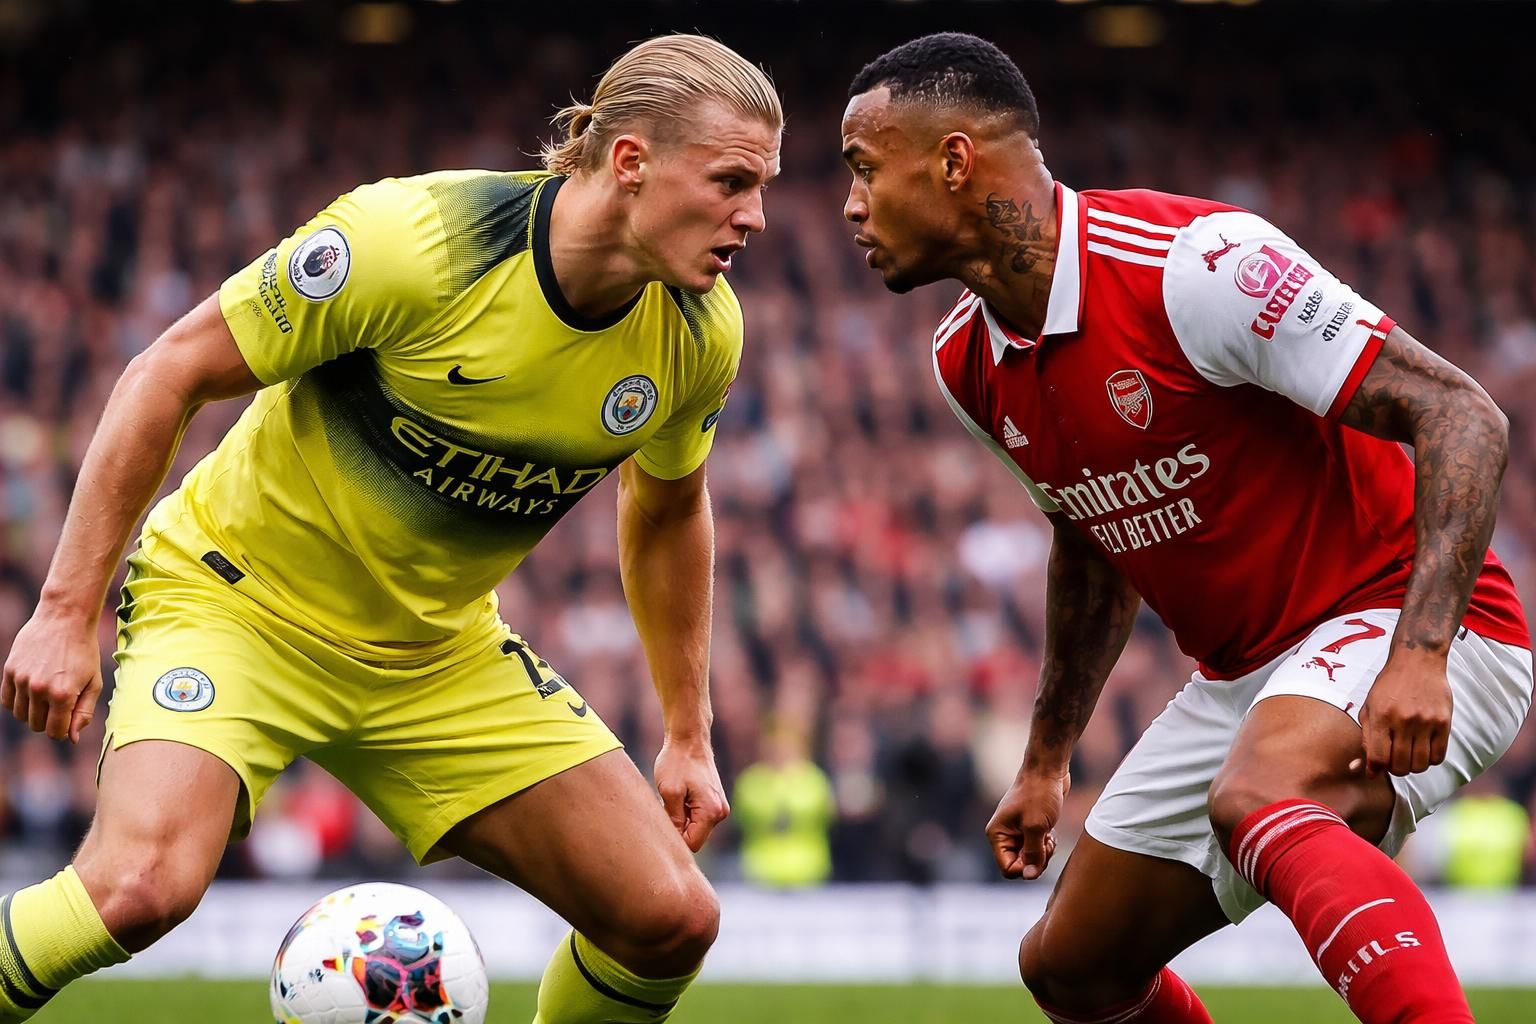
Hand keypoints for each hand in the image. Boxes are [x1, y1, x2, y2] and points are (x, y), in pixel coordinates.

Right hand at [2, 608, 103, 742]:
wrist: (66, 618)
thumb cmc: (84, 652)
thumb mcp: (94, 682)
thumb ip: (84, 712)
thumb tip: (73, 738)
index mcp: (63, 695)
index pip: (55, 732)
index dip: (63, 730)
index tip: (68, 719)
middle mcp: (39, 689)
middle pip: (37, 725)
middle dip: (49, 720)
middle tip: (60, 703)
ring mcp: (22, 679)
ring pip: (20, 715)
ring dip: (32, 711)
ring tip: (47, 694)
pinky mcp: (10, 670)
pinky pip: (6, 700)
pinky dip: (17, 702)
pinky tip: (31, 691)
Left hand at [654, 735, 729, 852]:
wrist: (689, 738)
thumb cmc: (677, 762)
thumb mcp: (669, 792)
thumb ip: (673, 820)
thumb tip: (673, 842)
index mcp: (711, 812)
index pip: (692, 844)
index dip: (674, 839)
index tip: (661, 824)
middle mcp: (720, 812)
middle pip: (695, 837)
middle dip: (677, 829)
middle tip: (663, 809)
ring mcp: (719, 806)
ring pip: (695, 827)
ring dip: (680, 819)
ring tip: (670, 799)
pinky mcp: (714, 800)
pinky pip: (698, 817)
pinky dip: (685, 811)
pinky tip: (677, 796)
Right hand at [986, 767, 1069, 879]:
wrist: (1048, 770)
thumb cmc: (1039, 794)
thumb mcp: (1036, 827)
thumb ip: (1032, 854)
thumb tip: (1029, 876)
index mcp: (997, 834)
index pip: (1007, 868)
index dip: (1024, 868)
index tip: (1039, 853)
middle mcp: (1004, 835)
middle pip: (1019, 865)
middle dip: (1035, 860)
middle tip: (1046, 843)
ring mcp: (1017, 832)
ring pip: (1029, 859)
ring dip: (1042, 853)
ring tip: (1050, 837)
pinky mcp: (1029, 828)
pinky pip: (1036, 849)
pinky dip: (1045, 846)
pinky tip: (1052, 833)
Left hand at [1354, 653, 1452, 776]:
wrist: (1417, 661)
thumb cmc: (1389, 686)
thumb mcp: (1369, 707)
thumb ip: (1365, 737)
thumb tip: (1357, 767)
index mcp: (1381, 716)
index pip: (1378, 758)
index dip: (1375, 770)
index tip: (1375, 769)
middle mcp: (1403, 720)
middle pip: (1400, 766)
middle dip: (1394, 769)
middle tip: (1393, 760)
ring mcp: (1426, 722)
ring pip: (1420, 765)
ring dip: (1412, 766)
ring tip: (1408, 754)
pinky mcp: (1444, 722)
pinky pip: (1439, 757)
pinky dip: (1429, 760)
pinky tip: (1423, 748)